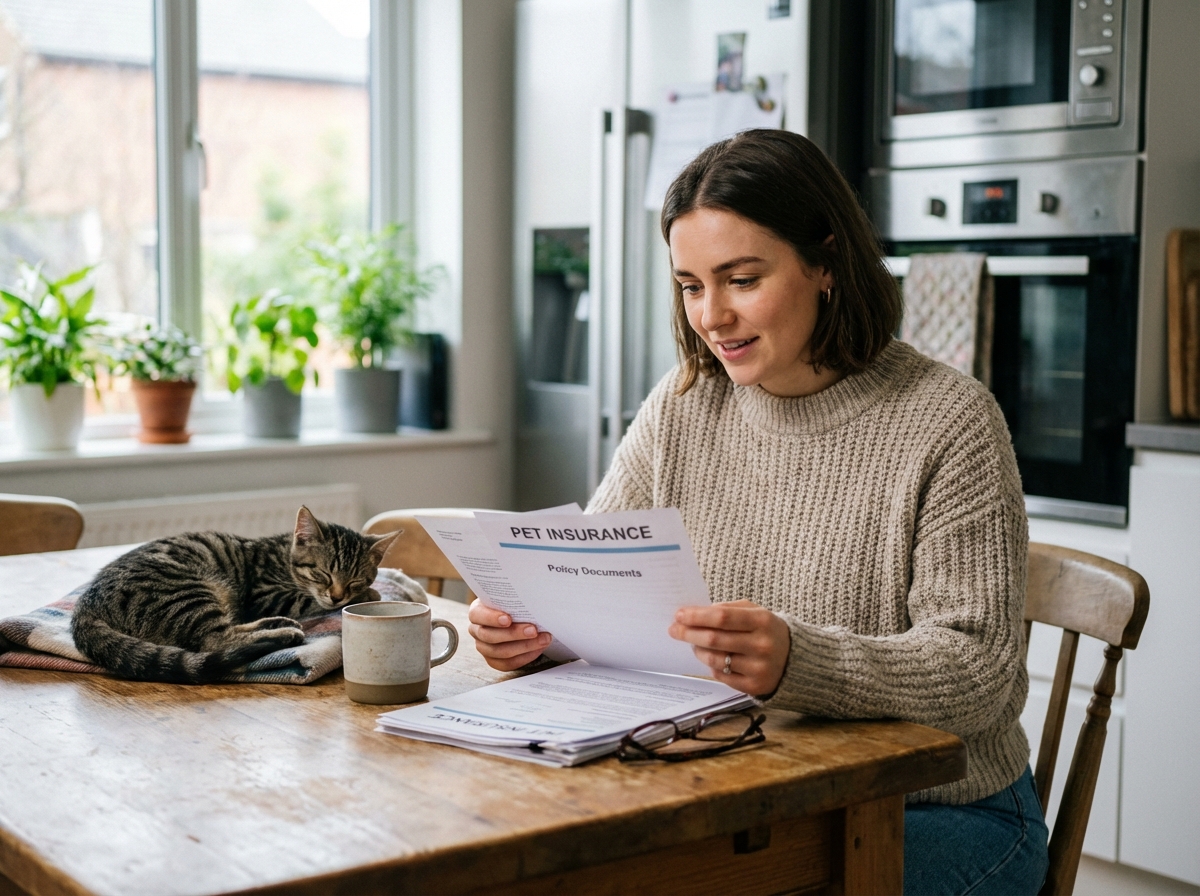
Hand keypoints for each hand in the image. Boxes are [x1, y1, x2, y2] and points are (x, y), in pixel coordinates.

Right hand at [467, 599, 551, 671]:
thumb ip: (516, 593)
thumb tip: (532, 583)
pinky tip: (538, 649)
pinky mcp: (494, 660)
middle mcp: (477, 630)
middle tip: (533, 630)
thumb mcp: (510, 595)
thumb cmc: (512, 604)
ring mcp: (484, 647)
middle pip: (490, 636)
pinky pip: (507, 664)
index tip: (508, 619)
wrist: (518, 617)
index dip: (491, 618)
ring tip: (542, 639)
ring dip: (524, 646)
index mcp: (477, 612)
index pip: (478, 615)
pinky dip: (524, 657)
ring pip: (500, 652)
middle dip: (514, 634)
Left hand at [669, 599, 789, 696]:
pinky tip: (710, 657)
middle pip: (714, 639)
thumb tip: (695, 614)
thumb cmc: (766, 630)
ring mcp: (758, 668)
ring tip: (693, 643)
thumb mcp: (754, 612)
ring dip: (697, 650)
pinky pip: (721, 675)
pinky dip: (710, 665)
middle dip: (689, 633)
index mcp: (762, 621)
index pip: (722, 618)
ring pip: (715, 659)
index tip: (679, 614)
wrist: (795, 658)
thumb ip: (727, 610)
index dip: (697, 616)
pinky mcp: (754, 686)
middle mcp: (761, 645)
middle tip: (674, 630)